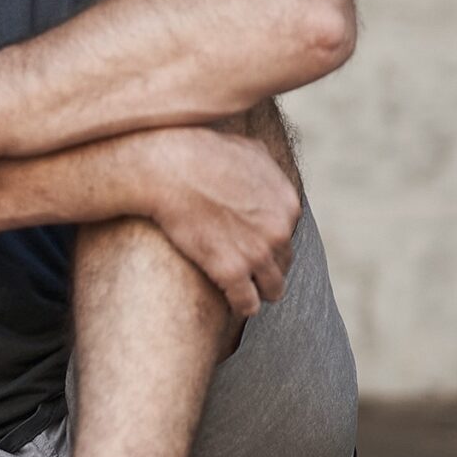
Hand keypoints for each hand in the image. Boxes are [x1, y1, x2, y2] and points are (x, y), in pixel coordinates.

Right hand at [144, 127, 299, 317]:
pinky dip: (242, 306)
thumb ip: (269, 168)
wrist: (169, 168)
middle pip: (283, 263)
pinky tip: (233, 304)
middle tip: (248, 269)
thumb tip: (270, 173)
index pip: (288, 234)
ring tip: (247, 294)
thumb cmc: (201, 153)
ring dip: (260, 292)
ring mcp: (257, 253)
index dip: (269, 240)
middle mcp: (280, 231)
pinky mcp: (232, 271)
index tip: (253, 244)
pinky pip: (247, 303)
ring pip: (272, 289)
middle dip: (268, 266)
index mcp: (288, 204)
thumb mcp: (249, 150)